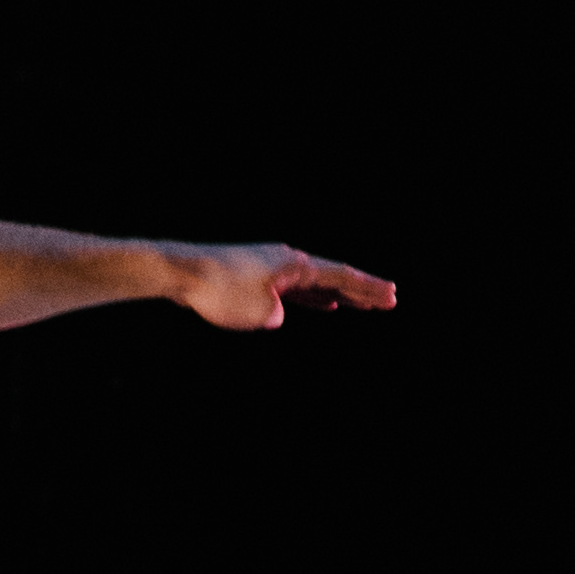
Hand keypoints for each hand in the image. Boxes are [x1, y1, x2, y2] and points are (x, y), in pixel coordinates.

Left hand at [170, 242, 399, 328]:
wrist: (182, 271)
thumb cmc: (220, 291)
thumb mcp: (258, 313)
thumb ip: (276, 314)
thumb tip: (275, 312)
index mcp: (295, 265)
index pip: (341, 277)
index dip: (368, 289)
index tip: (391, 297)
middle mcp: (287, 260)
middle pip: (333, 276)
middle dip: (361, 291)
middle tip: (388, 301)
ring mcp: (271, 265)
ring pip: (316, 282)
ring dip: (339, 294)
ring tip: (362, 304)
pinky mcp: (256, 274)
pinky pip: (297, 287)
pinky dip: (314, 296)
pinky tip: (325, 304)